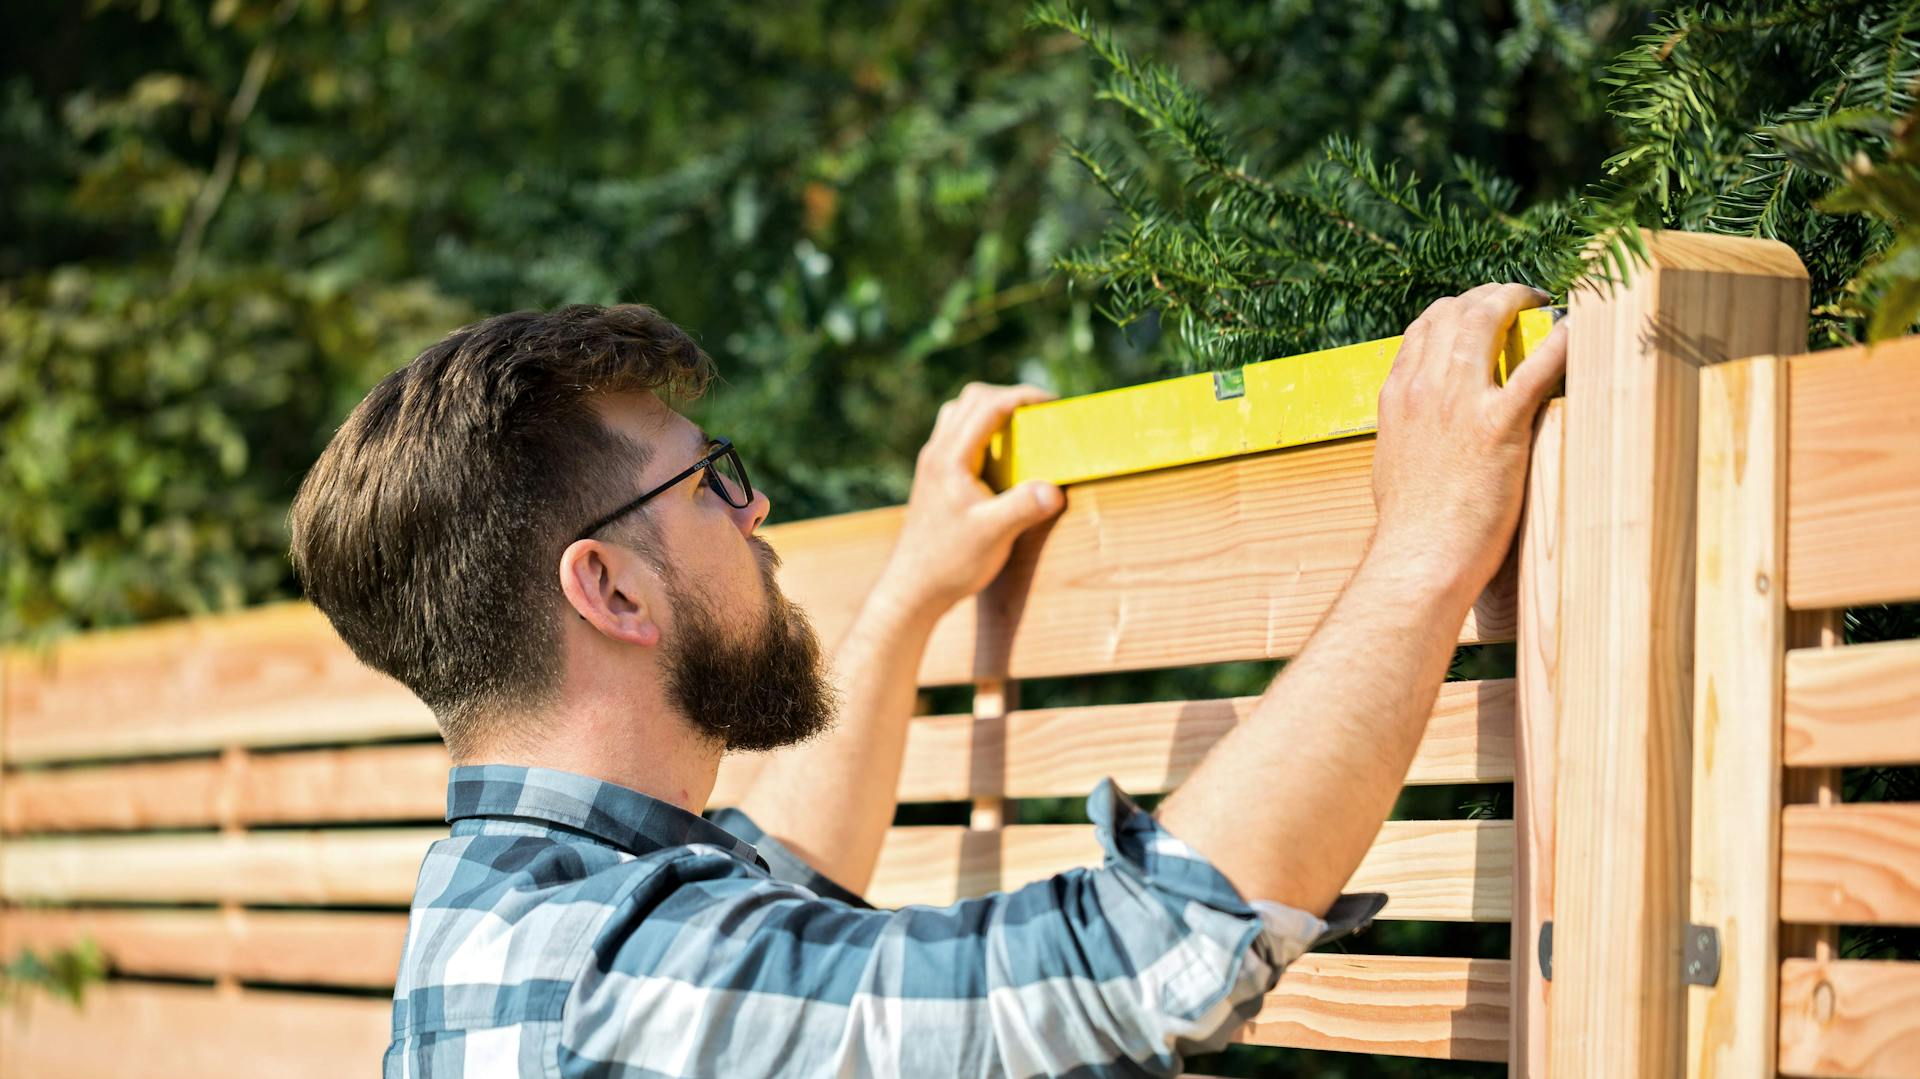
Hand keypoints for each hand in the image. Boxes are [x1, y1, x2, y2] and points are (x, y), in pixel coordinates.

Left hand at [878, 383, 1066, 615]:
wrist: (914, 587)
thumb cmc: (950, 563)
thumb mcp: (993, 536)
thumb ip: (1023, 508)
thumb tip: (1056, 490)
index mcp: (949, 459)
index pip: (987, 406)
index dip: (1022, 396)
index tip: (1052, 403)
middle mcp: (937, 453)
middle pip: (971, 399)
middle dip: (1009, 397)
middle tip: (1040, 414)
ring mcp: (933, 463)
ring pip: (960, 413)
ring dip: (992, 411)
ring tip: (1022, 430)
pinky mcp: (935, 476)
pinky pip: (958, 434)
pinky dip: (982, 430)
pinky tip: (1001, 457)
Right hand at [1369, 283, 1568, 603]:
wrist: (1418, 559)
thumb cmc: (1410, 527)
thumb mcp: (1393, 464)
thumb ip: (1409, 433)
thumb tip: (1423, 429)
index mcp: (1398, 397)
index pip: (1424, 327)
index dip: (1457, 310)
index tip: (1482, 313)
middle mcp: (1424, 389)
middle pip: (1456, 311)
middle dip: (1491, 296)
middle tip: (1520, 301)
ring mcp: (1459, 403)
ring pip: (1486, 319)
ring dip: (1519, 301)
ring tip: (1544, 305)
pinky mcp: (1499, 426)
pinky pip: (1537, 366)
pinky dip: (1561, 342)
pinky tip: (1578, 333)